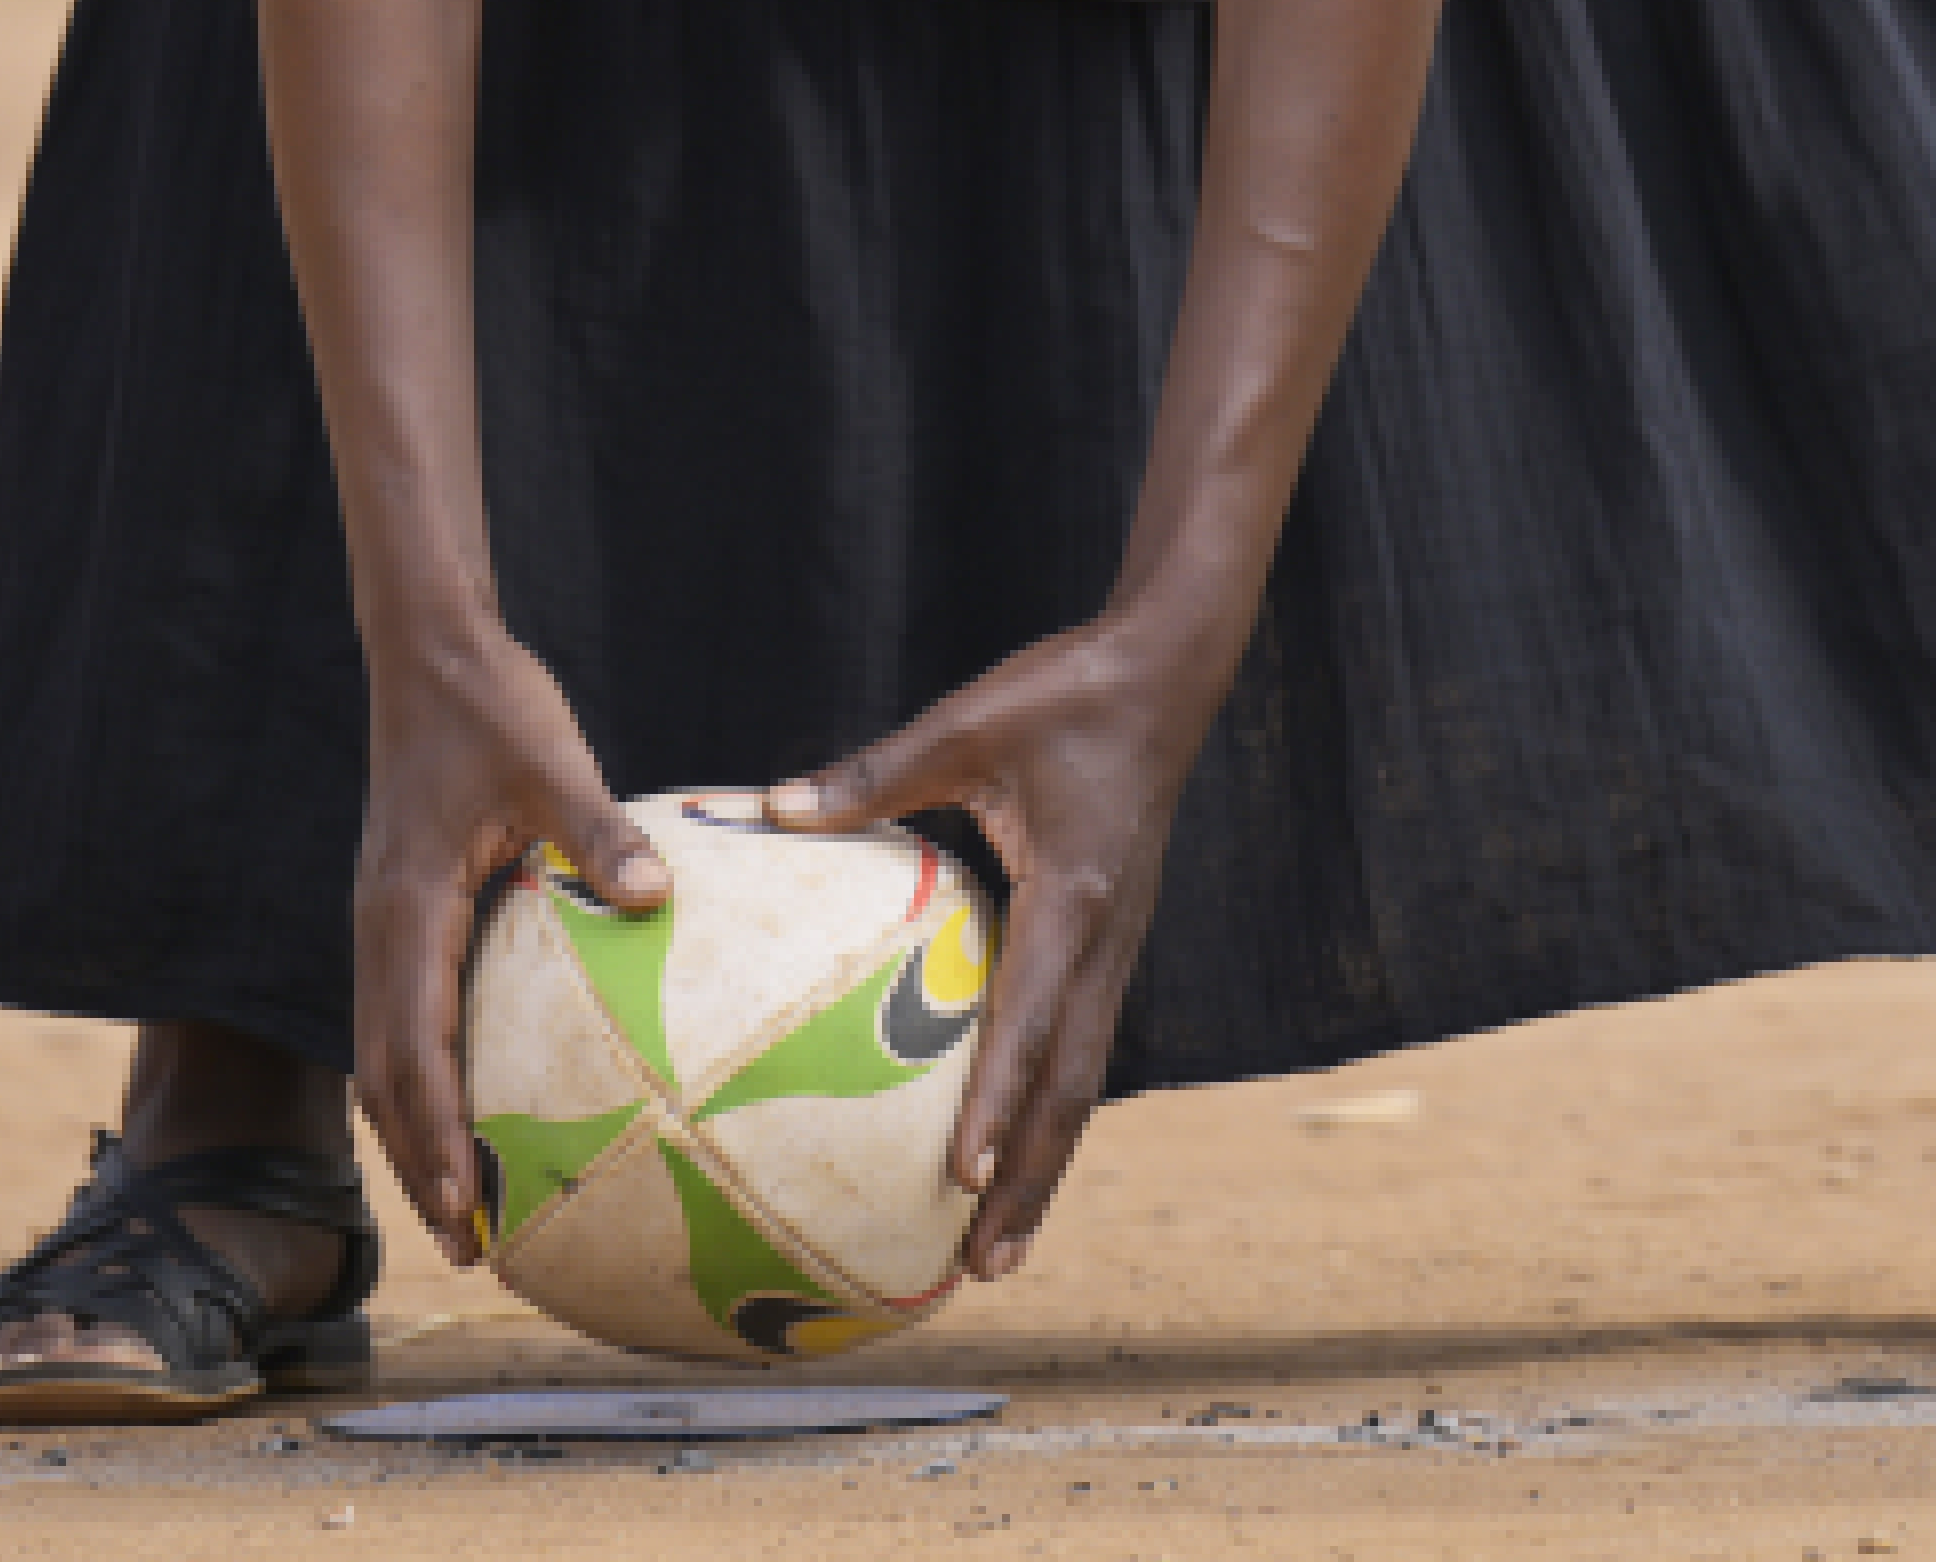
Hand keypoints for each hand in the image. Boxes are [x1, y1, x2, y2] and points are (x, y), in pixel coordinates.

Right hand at [348, 611, 655, 1265]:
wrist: (429, 652)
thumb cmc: (492, 704)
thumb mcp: (552, 759)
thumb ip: (597, 831)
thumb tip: (659, 896)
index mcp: (406, 907)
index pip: (412, 1046)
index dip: (433, 1133)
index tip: (462, 1203)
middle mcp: (380, 928)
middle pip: (383, 1074)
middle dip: (417, 1162)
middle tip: (467, 1242)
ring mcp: (383, 923)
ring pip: (383, 1051)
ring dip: (415, 1130)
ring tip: (465, 1204)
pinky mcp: (401, 912)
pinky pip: (405, 1014)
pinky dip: (427, 1076)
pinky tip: (480, 1104)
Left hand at [770, 602, 1241, 1278]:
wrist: (1170, 671)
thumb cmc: (1063, 690)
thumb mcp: (965, 722)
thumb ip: (870, 775)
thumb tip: (765, 809)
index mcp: (1076, 894)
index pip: (1034, 1018)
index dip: (1001, 1101)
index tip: (963, 1176)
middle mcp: (1107, 938)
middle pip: (1074, 1087)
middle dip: (1033, 1183)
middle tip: (982, 1264)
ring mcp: (1119, 947)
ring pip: (1085, 1079)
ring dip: (1048, 1166)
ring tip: (999, 1250)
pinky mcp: (1113, 941)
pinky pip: (1081, 1042)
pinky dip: (1049, 1108)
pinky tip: (1012, 1149)